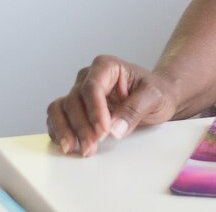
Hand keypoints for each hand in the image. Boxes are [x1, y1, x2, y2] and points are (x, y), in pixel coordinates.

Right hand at [46, 55, 179, 155]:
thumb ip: (135, 109)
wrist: (158, 97)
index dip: (95, 110)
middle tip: (93, 146)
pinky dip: (59, 133)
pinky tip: (69, 146)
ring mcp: (79, 94)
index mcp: (107, 67)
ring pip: (60, 109)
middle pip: (74, 100)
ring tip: (79, 149)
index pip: (92, 87)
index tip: (104, 131)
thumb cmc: (157, 92)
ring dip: (66, 131)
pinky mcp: (75, 110)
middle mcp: (88, 77)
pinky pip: (57, 119)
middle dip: (82, 126)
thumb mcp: (155, 97)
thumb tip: (114, 129)